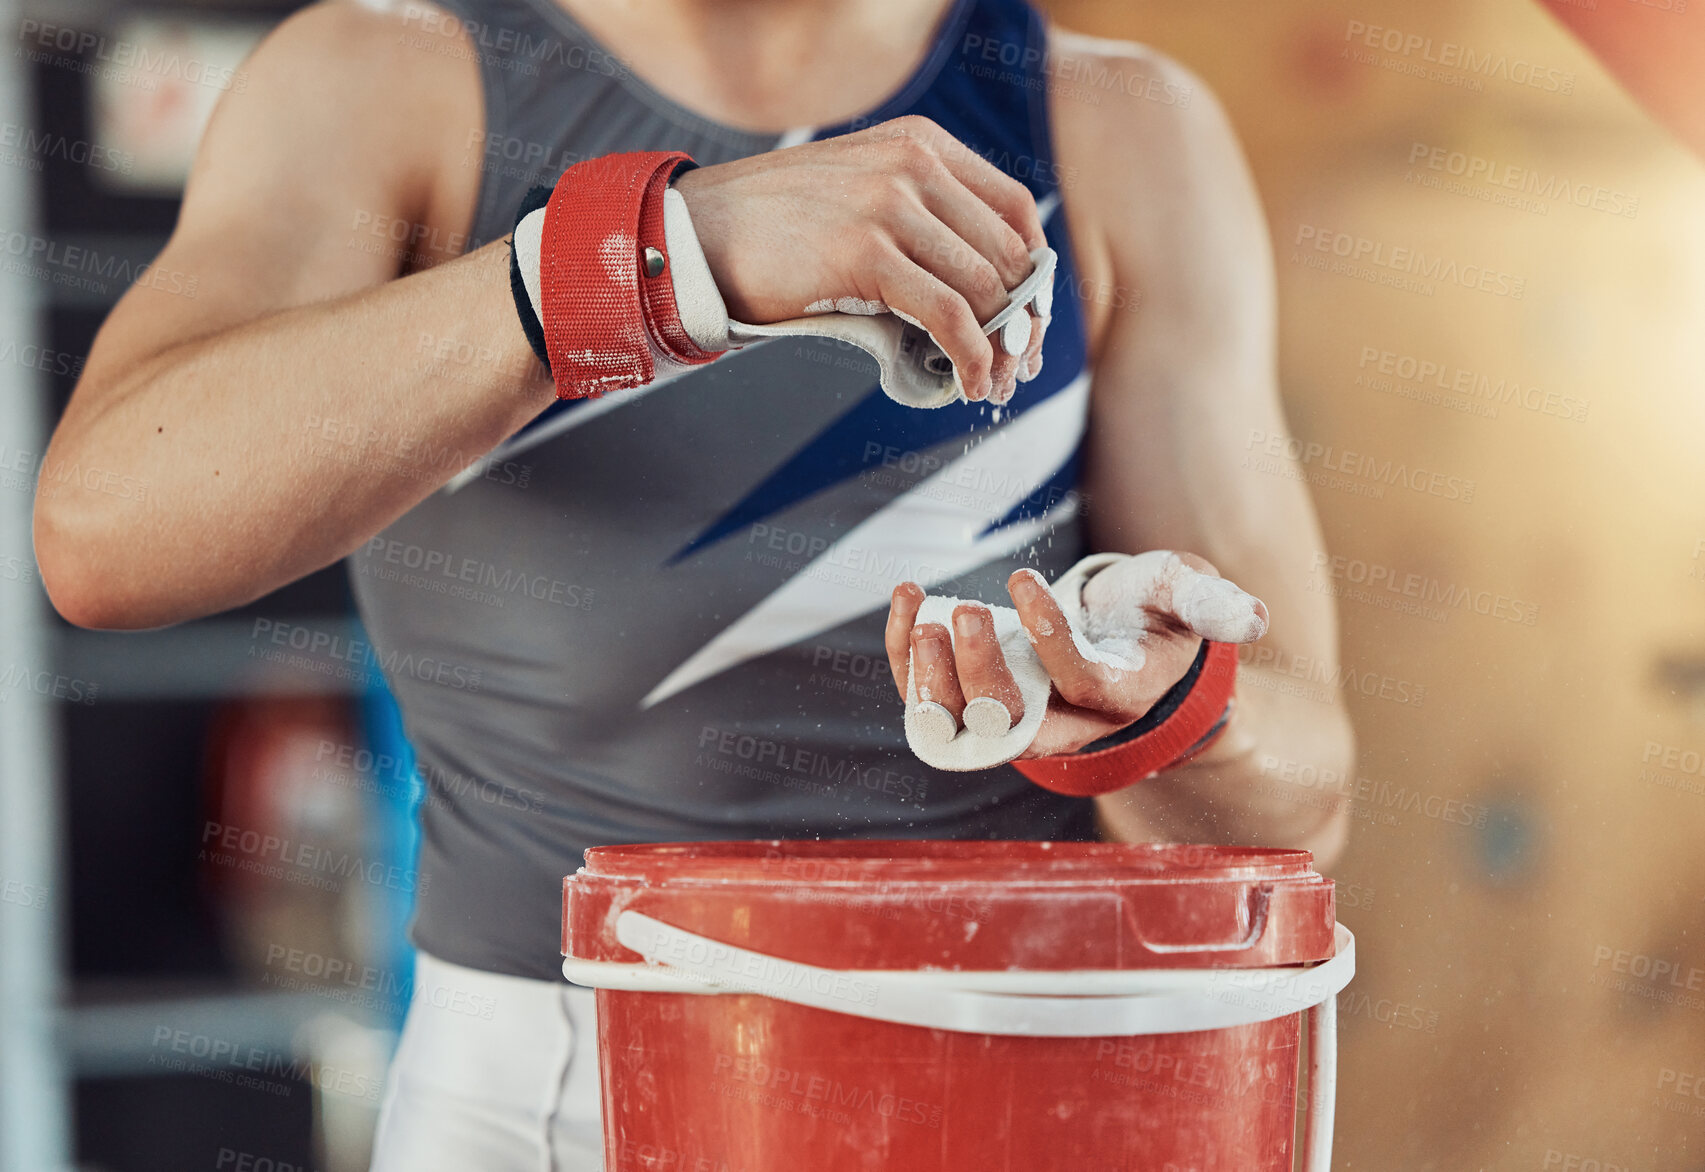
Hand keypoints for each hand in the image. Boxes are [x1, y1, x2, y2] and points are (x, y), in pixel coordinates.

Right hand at [671, 115, 1049, 402]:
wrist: (698, 232)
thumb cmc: (775, 227)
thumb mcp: (860, 192)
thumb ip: (919, 216)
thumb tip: (983, 287)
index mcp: (921, 144)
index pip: (1015, 209)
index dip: (1033, 273)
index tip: (1028, 319)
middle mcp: (914, 165)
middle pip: (1007, 253)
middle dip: (1021, 320)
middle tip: (1016, 367)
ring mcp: (891, 205)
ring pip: (985, 288)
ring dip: (999, 348)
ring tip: (993, 385)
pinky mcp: (867, 253)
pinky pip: (949, 315)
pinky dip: (971, 357)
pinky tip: (971, 384)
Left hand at [883, 552, 1269, 757]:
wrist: (1119, 640)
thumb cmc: (1155, 611)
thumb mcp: (1187, 597)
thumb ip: (1211, 605)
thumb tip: (1255, 618)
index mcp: (1120, 697)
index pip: (1079, 682)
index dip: (1049, 638)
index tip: (1024, 578)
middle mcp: (1064, 721)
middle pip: (1013, 722)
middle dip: (978, 675)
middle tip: (962, 612)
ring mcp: (1015, 717)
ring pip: (963, 724)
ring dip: (930, 678)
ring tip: (921, 613)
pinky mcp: (975, 701)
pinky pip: (931, 696)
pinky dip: (909, 656)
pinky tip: (906, 599)